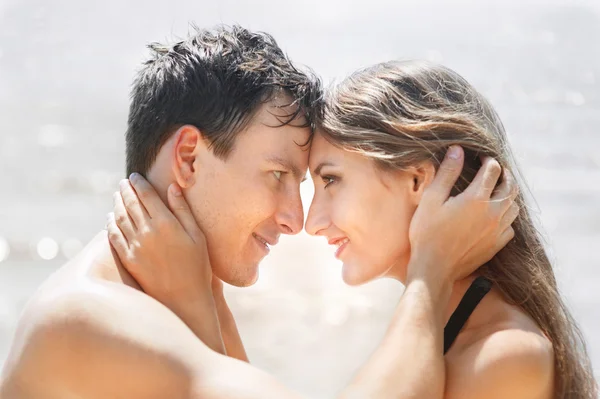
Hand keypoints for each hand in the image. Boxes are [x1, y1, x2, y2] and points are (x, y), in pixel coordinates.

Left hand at [107, 173, 212, 309]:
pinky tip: (110, 218)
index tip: (135, 176)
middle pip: (131, 204)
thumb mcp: (197, 236)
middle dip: (126, 190)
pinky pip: (114, 237)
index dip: (139, 184)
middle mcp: (147, 232)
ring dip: (116, 203)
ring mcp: (135, 246)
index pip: (147, 196)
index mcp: (166, 223)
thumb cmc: (197, 267)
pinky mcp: (128, 260)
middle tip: (124, 182)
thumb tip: (172, 188)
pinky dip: (110, 224)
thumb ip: (183, 210)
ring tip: (116, 195)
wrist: (184, 298)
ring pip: (120, 218)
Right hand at [408, 146, 517, 284]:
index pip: (492, 170)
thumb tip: (458, 150)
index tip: (481, 159)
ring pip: (514, 206)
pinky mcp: (496, 245)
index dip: (488, 161)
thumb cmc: (427, 233)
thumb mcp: (431, 199)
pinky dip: (507, 217)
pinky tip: (496, 217)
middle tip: (496, 171)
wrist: (434, 268)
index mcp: (476, 198)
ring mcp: (497, 230)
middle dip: (505, 175)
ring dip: (509, 195)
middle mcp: (493, 212)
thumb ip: (447, 173)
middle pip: (510, 186)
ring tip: (499, 191)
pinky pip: (511, 226)